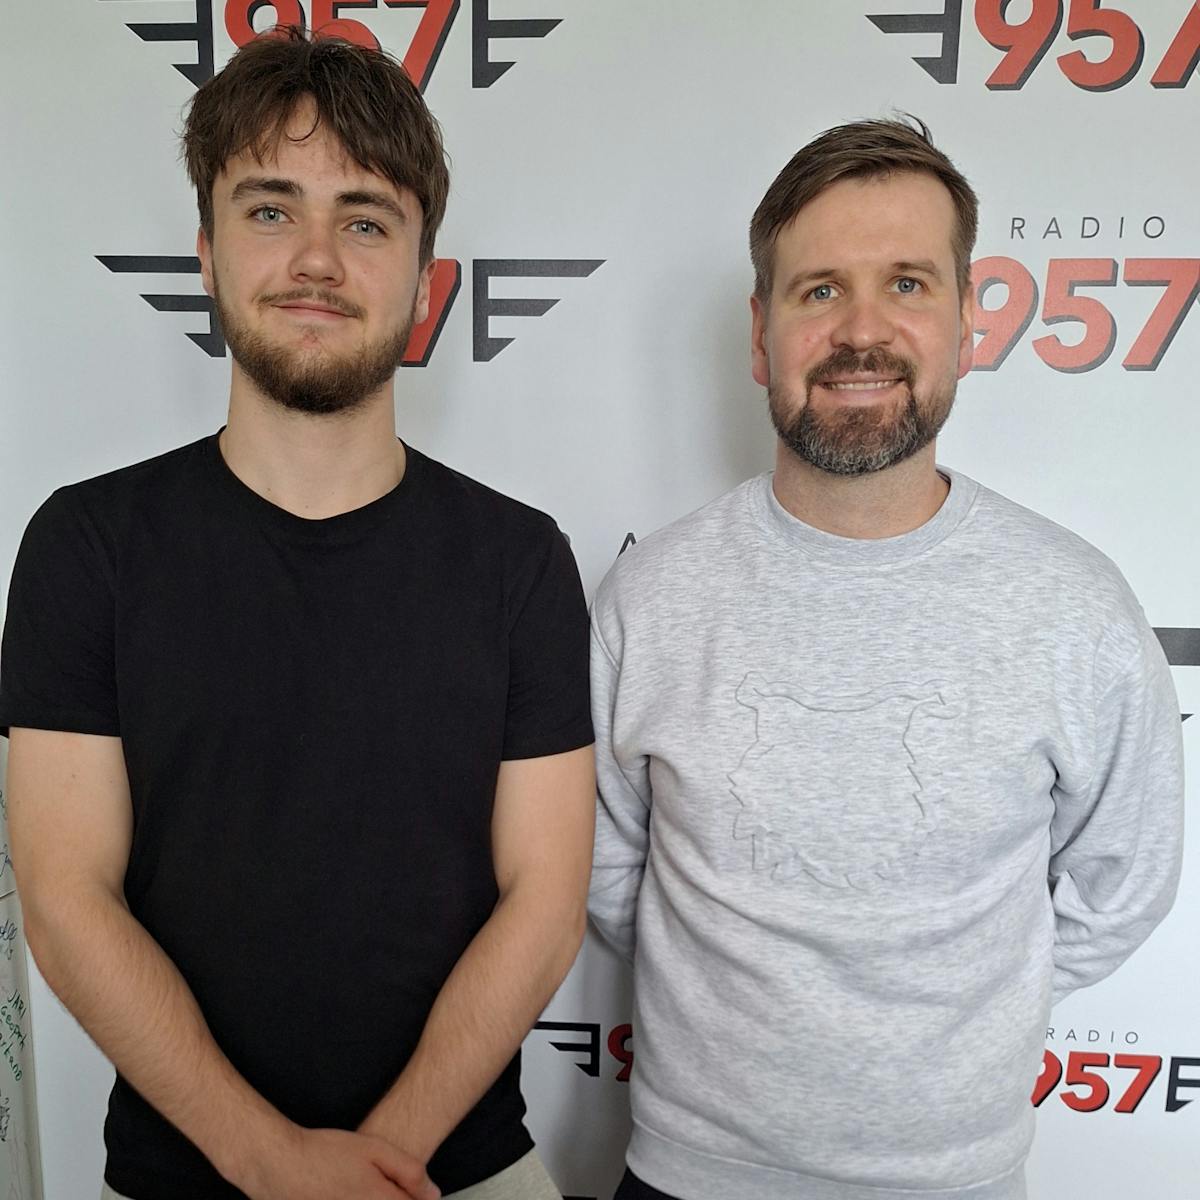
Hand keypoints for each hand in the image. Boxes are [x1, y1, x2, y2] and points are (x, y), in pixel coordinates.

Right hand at [237, 1126, 439, 1199]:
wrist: (279, 1165)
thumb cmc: (325, 1154)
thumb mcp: (374, 1149)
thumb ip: (409, 1170)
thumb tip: (433, 1194)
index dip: (418, 1199)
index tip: (418, 1194)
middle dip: (396, 1198)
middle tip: (380, 1186)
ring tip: (361, 1185)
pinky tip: (347, 1191)